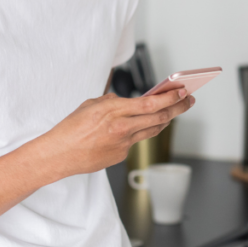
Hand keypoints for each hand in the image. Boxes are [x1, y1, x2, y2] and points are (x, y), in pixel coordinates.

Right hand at [37, 88, 194, 178]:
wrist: (58, 155)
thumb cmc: (70, 128)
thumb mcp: (91, 105)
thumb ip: (112, 101)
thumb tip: (127, 101)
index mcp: (113, 111)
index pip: (150, 103)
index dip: (171, 97)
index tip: (182, 91)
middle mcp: (122, 128)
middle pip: (159, 117)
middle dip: (179, 107)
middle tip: (189, 100)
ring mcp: (123, 144)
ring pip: (152, 130)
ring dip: (166, 119)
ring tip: (175, 111)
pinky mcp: (121, 156)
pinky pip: (136, 141)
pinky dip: (139, 132)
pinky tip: (138, 128)